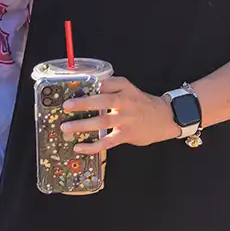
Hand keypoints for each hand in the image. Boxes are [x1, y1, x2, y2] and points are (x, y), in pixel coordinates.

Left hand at [59, 76, 181, 153]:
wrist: (163, 118)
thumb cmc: (140, 103)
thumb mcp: (128, 88)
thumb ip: (111, 86)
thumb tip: (86, 87)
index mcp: (124, 88)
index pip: (106, 83)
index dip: (90, 84)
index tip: (73, 86)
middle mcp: (124, 102)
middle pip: (102, 102)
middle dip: (83, 104)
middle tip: (66, 106)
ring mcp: (125, 120)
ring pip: (102, 122)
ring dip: (82, 125)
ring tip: (66, 128)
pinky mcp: (125, 135)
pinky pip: (106, 142)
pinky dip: (92, 146)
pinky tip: (79, 147)